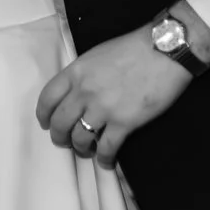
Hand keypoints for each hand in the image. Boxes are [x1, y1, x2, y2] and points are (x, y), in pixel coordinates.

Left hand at [36, 25, 193, 167]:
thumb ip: (84, 73)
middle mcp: (84, 92)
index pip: (47, 98)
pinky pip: (107, 148)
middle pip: (60, 123)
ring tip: (87, 151)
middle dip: (59, 137)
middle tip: (65, 142)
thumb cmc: (135, 48)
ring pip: (79, 139)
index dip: (44, 115)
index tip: (46, 123)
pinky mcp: (124, 122)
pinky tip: (107, 161)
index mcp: (76, 72)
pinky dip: (104, 159)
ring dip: (81, 149)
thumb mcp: (98, 54)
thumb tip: (78, 91)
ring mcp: (103, 108)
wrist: (165, 50)